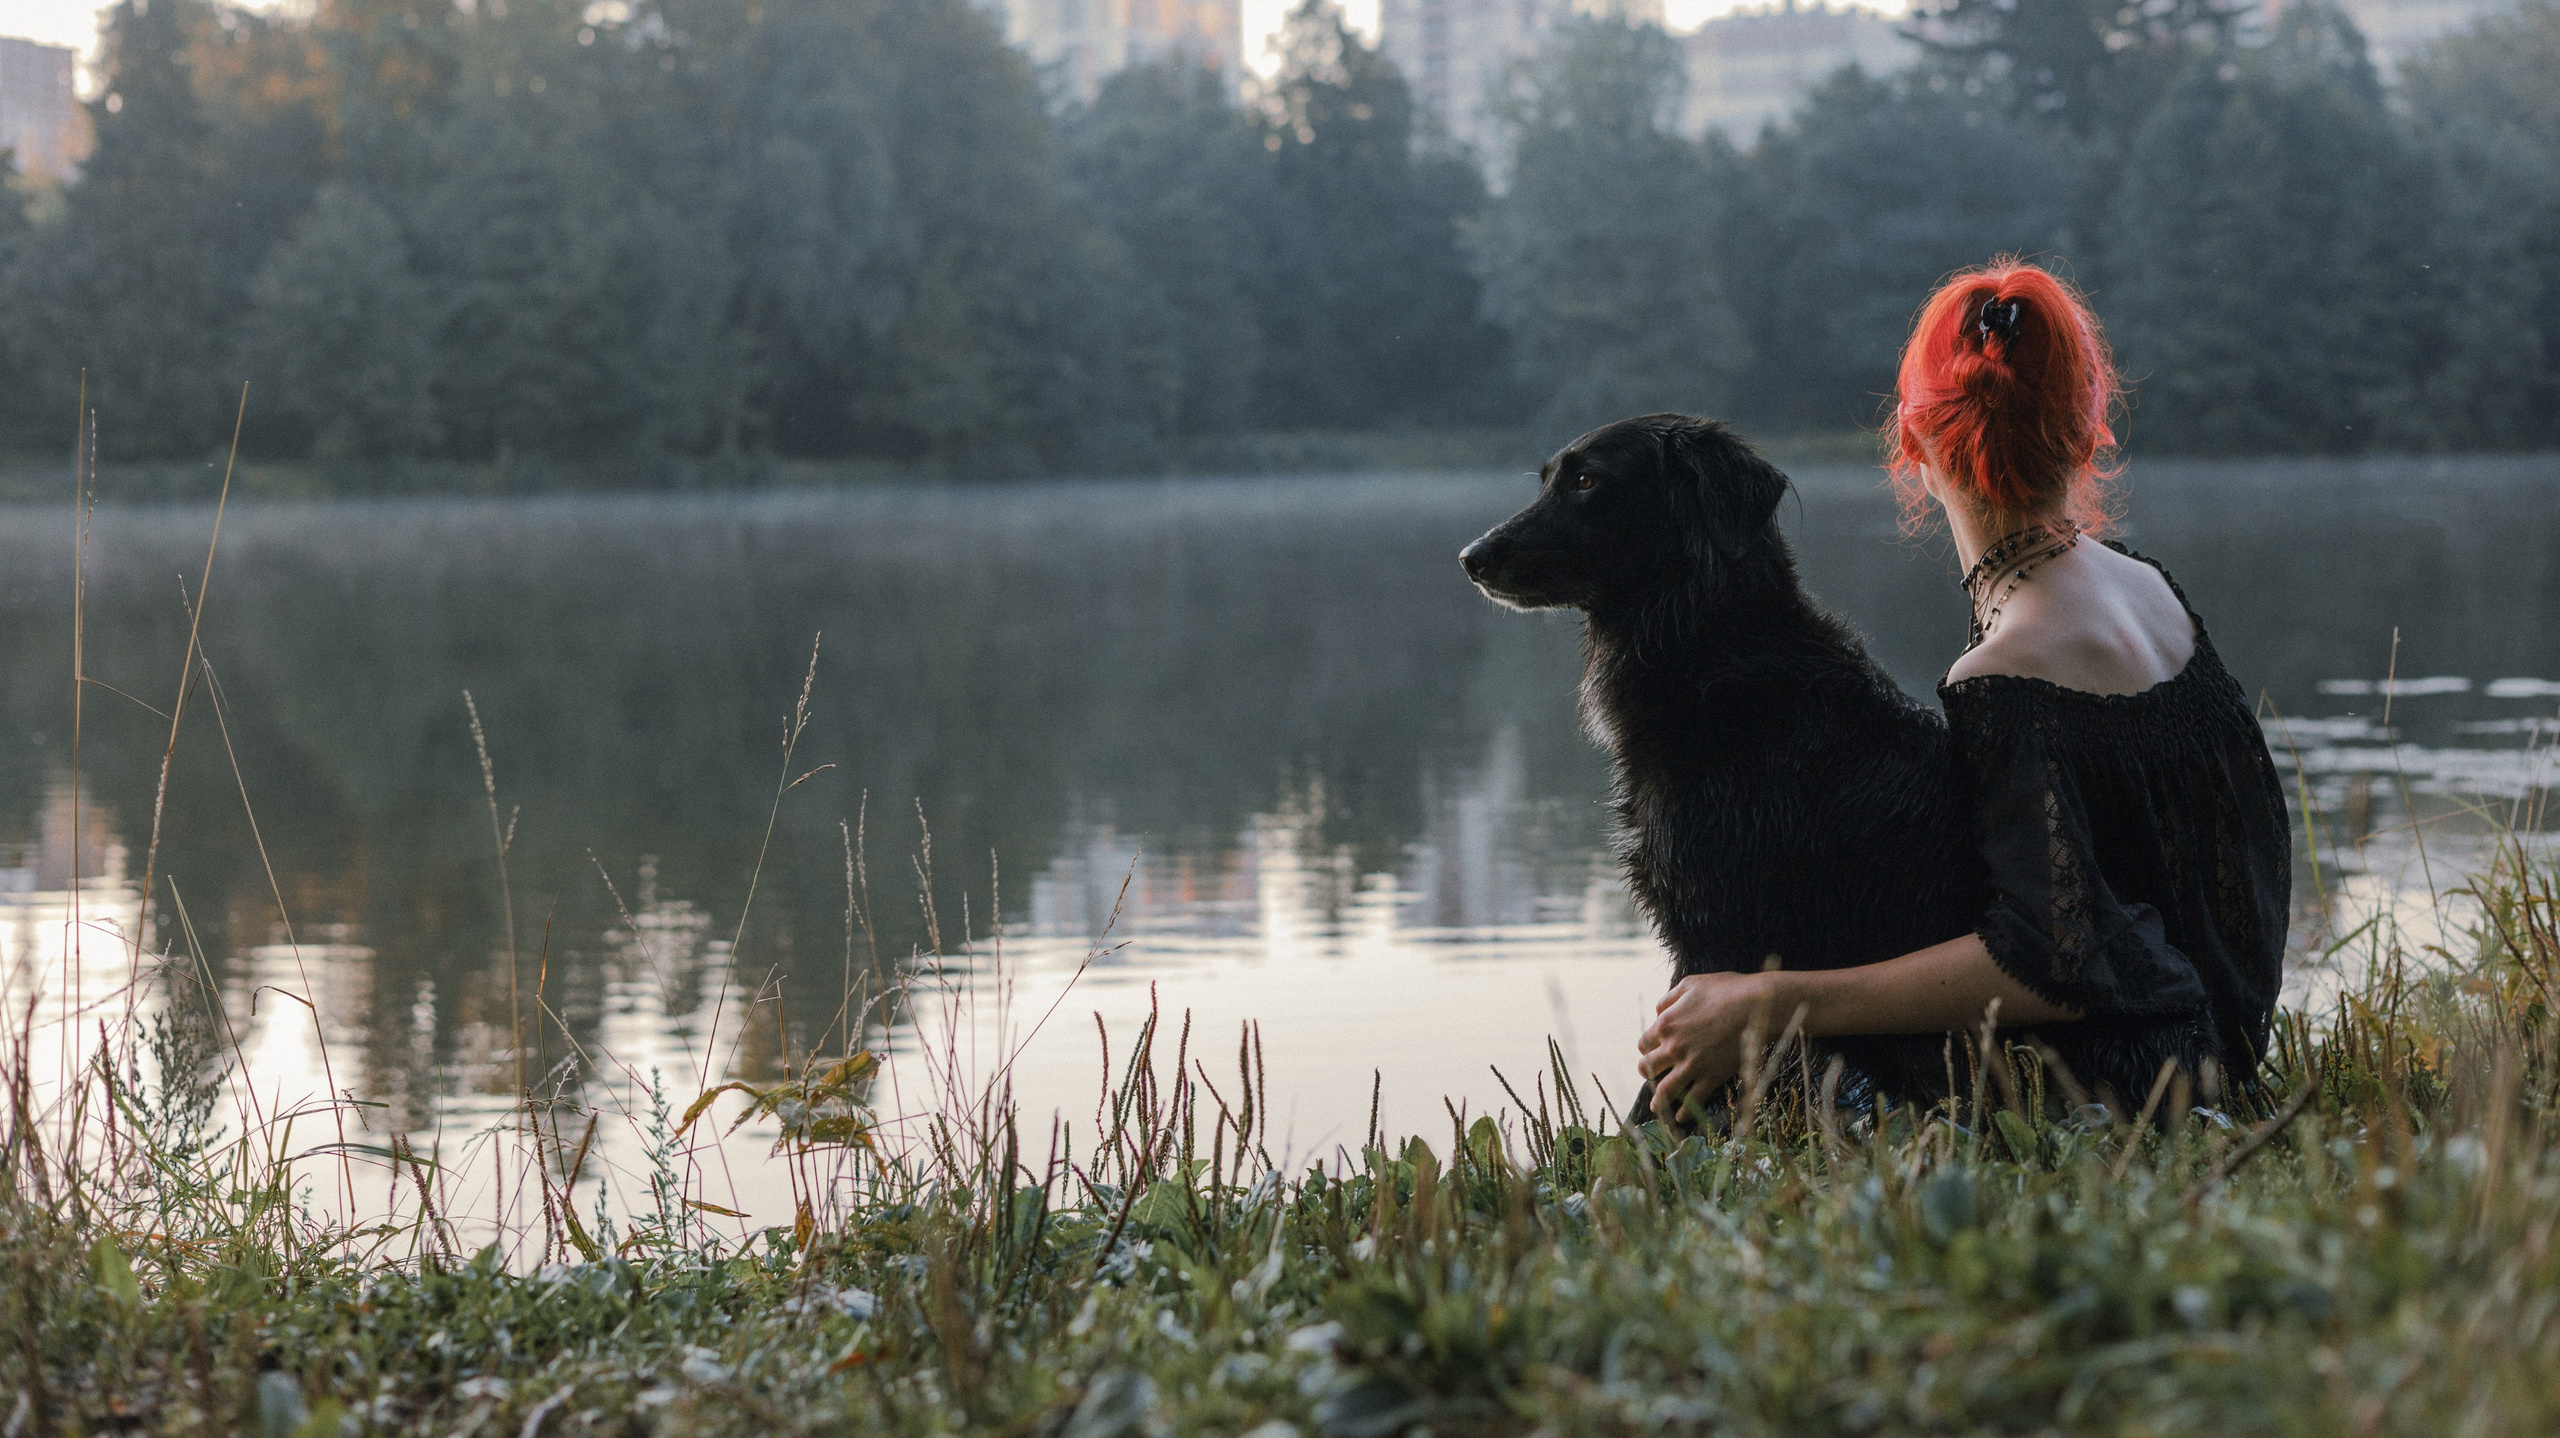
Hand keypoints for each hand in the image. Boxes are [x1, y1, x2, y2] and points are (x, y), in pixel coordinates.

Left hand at [1636, 970, 1784, 1122]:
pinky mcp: (1711, 1076)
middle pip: (1648, 1068)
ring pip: (1666, 1089)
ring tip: (1655, 1108)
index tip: (1652, 1051)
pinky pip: (1693, 1099)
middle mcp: (1674, 1048)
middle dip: (1647, 1072)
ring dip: (1658, 1101)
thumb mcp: (1691, 984)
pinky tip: (1681, 1117)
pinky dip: (1684, 1110)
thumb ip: (1669, 998)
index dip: (1647, 1048)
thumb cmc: (1726, 990)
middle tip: (1650, 1076)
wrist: (1756, 1006)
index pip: (1644, 1044)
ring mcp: (1692, 1065)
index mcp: (1666, 1024)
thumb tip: (1658, 1011)